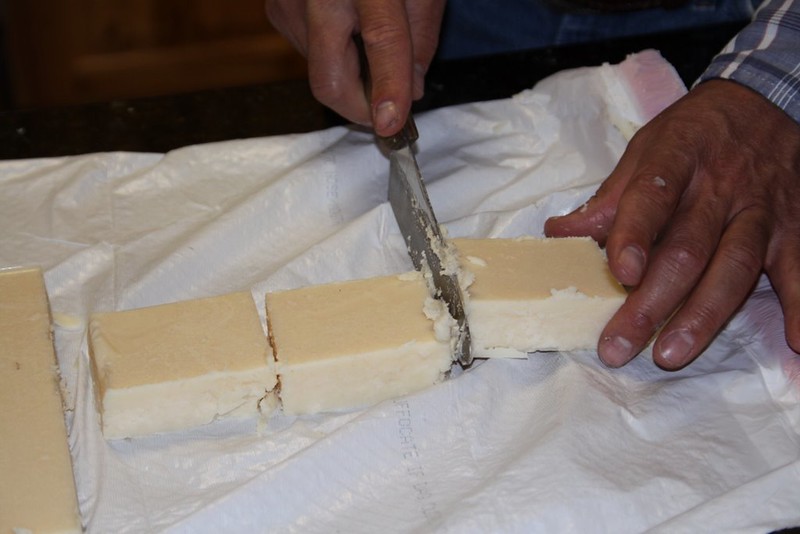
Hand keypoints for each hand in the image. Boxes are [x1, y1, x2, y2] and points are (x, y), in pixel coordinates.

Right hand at [265, 0, 445, 135]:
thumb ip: (421, 35)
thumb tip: (412, 88)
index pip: (381, 42)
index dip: (388, 89)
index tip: (392, 126)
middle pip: (330, 80)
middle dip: (363, 108)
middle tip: (390, 111)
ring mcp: (288, 2)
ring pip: (322, 71)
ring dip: (353, 77)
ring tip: (374, 42)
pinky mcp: (276, 9)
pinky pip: (310, 53)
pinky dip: (336, 56)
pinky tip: (349, 29)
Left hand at [545, 79, 799, 368]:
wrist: (764, 104)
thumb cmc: (692, 135)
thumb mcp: (645, 150)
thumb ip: (609, 198)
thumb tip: (559, 234)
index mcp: (676, 159)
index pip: (651, 198)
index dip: (634, 236)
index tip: (620, 273)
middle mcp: (720, 187)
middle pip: (687, 249)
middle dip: (651, 301)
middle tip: (620, 345)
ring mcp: (759, 211)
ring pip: (733, 266)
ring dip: (702, 315)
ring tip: (672, 353)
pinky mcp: (793, 227)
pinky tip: (798, 344)